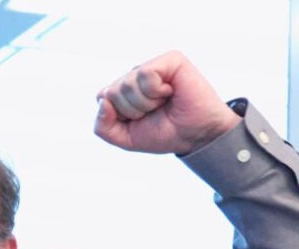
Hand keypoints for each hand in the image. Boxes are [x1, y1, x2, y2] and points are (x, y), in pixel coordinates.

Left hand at [93, 51, 240, 155]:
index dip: (119, 116)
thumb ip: (103, 127)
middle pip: (112, 92)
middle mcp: (136, 75)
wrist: (195, 136)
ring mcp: (153, 66)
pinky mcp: (170, 60)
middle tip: (155, 111)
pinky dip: (156, 91)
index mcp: (124, 90)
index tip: (140, 120)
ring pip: (127, 84)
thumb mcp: (125, 138)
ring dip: (146, 103)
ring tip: (163, 102)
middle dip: (132, 111)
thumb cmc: (164, 133)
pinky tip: (170, 92)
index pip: (103, 98)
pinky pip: (146, 74)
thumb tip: (103, 102)